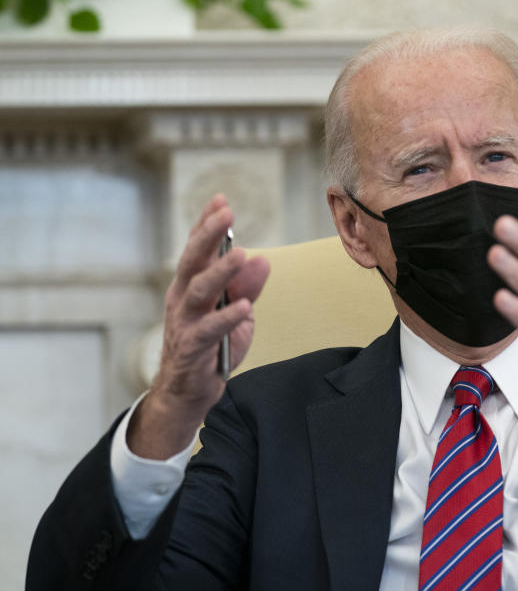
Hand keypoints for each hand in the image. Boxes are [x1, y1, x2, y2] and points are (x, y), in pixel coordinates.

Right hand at [129, 195, 270, 458]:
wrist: (190, 391)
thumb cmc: (212, 347)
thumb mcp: (236, 313)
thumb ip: (247, 288)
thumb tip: (261, 259)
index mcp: (190, 286)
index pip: (197, 249)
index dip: (206, 224)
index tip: (221, 199)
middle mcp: (182, 299)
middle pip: (193, 260)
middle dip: (209, 234)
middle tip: (226, 212)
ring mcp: (185, 322)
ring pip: (199, 290)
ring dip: (221, 271)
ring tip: (241, 254)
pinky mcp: (192, 348)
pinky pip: (209, 330)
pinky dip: (228, 318)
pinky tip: (246, 307)